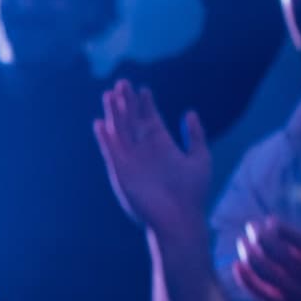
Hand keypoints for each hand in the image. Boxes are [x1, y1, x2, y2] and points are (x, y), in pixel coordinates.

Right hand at [93, 81, 211, 237]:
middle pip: (131, 120)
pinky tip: (100, 123)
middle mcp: (144, 150)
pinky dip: (104, 139)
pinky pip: (110, 152)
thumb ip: (195, 136)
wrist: (179, 218)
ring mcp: (131, 160)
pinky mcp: (121, 172)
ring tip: (110, 95)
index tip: (144, 89)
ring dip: (114, 114)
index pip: (149, 118)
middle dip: (126, 102)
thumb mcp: (200, 158)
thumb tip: (189, 113)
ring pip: (119, 132)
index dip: (145, 104)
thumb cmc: (192, 192)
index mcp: (161, 144)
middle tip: (122, 83)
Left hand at [232, 183, 300, 300]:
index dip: (282, 231)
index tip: (270, 221)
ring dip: (251, 257)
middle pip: (283, 259)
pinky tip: (236, 264)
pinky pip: (263, 295)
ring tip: (242, 241)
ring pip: (270, 276)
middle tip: (251, 227)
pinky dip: (247, 281)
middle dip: (262, 240)